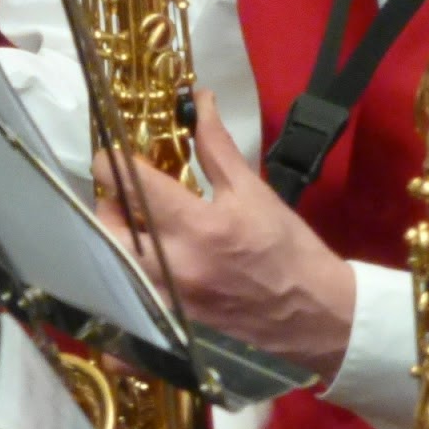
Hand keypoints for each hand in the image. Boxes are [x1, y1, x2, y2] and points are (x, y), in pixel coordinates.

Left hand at [94, 89, 355, 379]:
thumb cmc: (288, 248)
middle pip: (112, 231)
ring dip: (115, 244)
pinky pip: (133, 314)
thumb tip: (199, 100)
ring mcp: (174, 302)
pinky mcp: (177, 328)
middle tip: (121, 197)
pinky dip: (126, 295)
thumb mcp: (254, 191)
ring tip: (131, 232)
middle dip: (108, 208)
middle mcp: (178, 265)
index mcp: (199, 225)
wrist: (319, 314)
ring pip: (117, 269)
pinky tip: (137, 279)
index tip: (109, 156)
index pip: (134, 185)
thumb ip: (216, 146)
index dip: (112, 164)